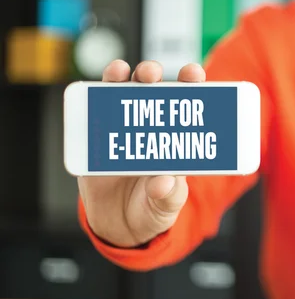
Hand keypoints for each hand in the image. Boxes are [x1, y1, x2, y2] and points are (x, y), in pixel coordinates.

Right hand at [77, 60, 205, 247]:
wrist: (120, 225)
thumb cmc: (152, 210)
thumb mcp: (165, 207)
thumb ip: (168, 196)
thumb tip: (163, 182)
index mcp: (176, 141)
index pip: (186, 107)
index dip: (191, 86)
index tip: (193, 73)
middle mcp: (151, 129)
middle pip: (154, 93)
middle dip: (154, 76)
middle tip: (152, 73)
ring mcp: (124, 130)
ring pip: (124, 95)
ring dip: (125, 78)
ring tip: (124, 73)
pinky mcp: (98, 139)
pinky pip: (97, 113)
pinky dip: (98, 95)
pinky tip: (100, 86)